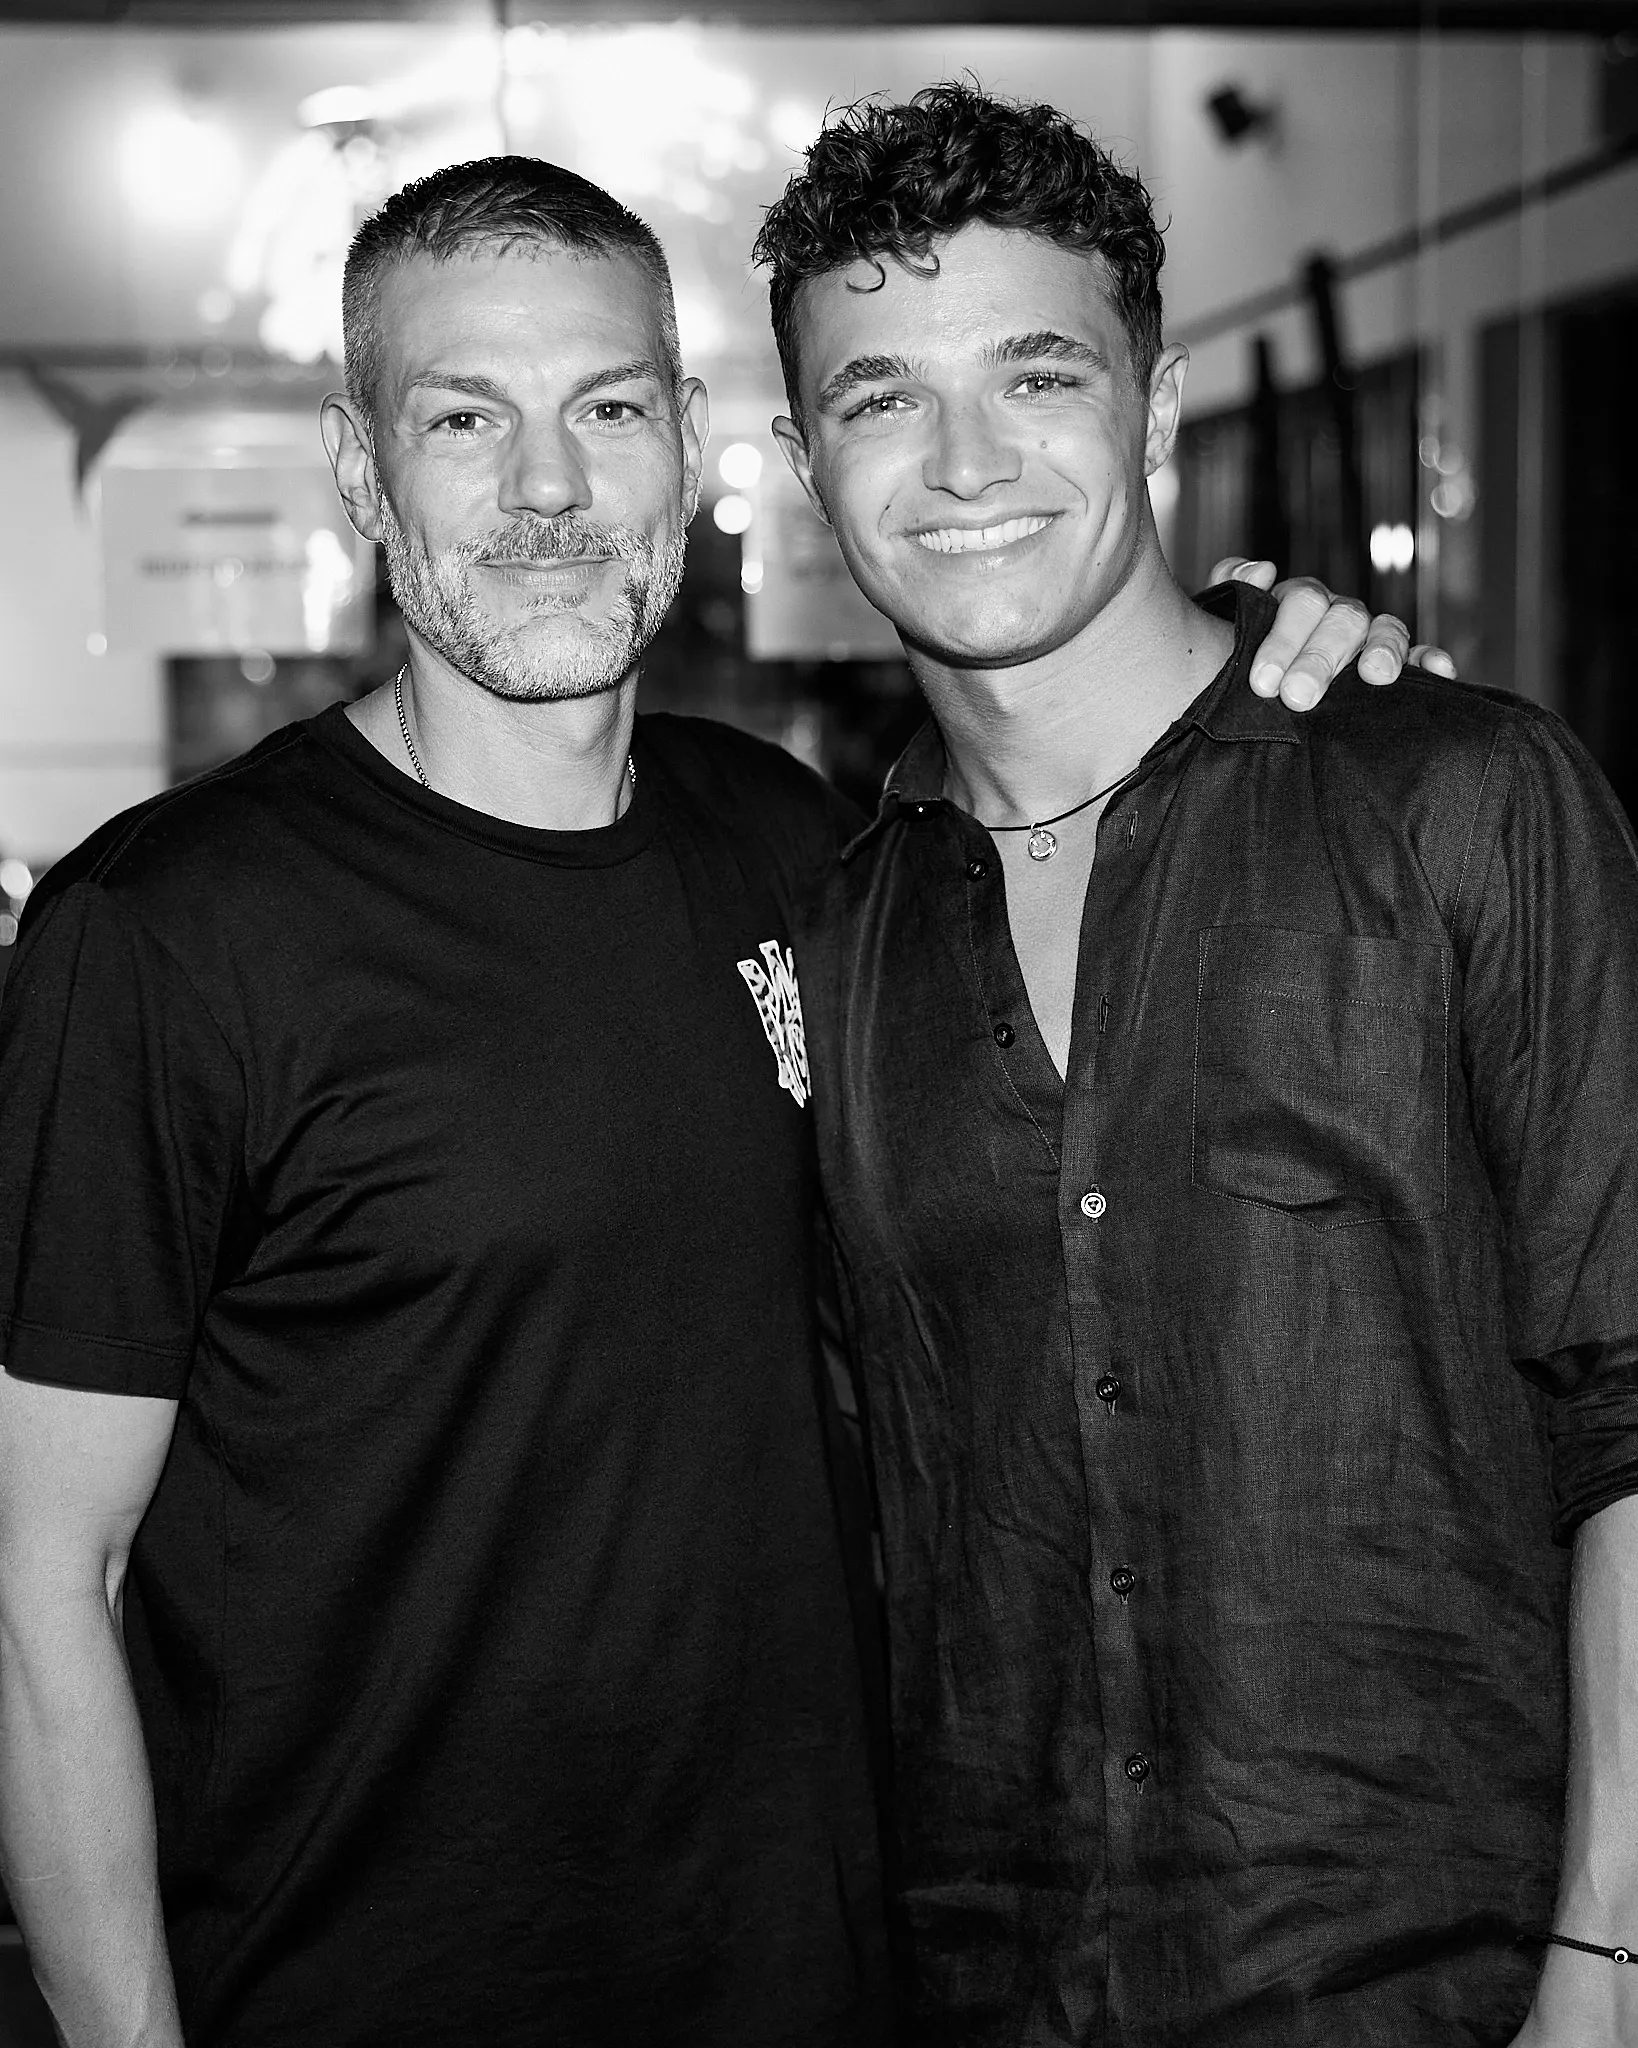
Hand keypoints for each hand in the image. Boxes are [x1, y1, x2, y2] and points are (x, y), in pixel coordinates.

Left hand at [1211, 556, 1457, 711]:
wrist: (1255, 699)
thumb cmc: (1237, 661)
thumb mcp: (1226, 624)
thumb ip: (1233, 588)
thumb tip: (1263, 569)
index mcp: (1299, 602)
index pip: (1301, 602)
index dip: (1283, 640)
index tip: (1262, 682)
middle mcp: (1337, 614)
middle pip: (1342, 620)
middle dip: (1320, 659)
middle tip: (1297, 697)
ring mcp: (1370, 637)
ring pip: (1385, 630)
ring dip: (1383, 650)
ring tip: (1374, 675)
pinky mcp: (1398, 663)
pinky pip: (1419, 654)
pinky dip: (1429, 658)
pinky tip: (1439, 669)